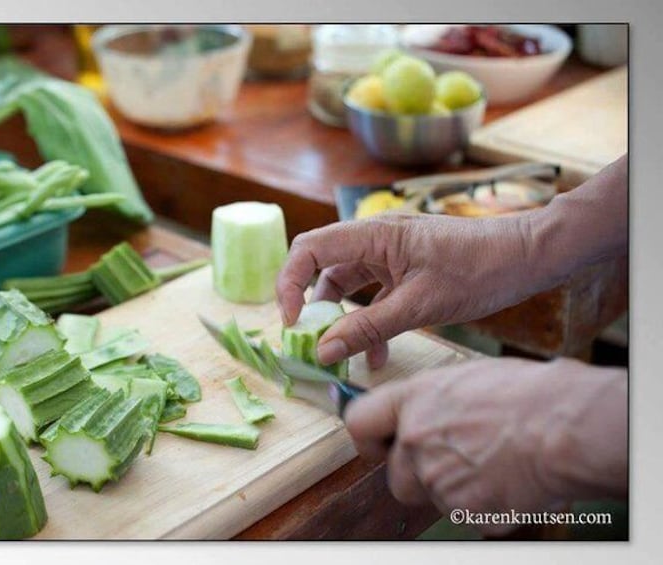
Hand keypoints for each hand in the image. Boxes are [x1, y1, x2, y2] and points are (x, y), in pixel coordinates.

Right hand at [276, 154, 627, 368]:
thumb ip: (367, 329)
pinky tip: (376, 355)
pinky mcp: (406, 269)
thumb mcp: (419, 306)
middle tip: (310, 342)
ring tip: (342, 356)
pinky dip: (370, 323)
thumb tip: (322, 351)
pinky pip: (375, 296)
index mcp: (373, 235)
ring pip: (349, 286)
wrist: (530, 256)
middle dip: (313, 306)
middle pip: (324, 269)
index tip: (293, 322)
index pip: (309, 249)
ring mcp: (391, 254)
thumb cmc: (479, 271)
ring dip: (343, 320)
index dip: (290, 283)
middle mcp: (376, 239)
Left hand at [343, 357, 626, 534]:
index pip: (359, 422)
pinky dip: (482, 506)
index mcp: (415, 400)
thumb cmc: (532, 394)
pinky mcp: (463, 511)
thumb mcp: (469, 378)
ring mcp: (438, 479)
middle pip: (395, 475)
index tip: (381, 445)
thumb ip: (434, 400)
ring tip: (492, 465)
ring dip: (452, 489)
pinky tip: (508, 482)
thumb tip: (426, 411)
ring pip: (431, 497)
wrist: (568, 429)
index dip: (369, 439)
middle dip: (418, 475)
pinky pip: (464, 515)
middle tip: (454, 461)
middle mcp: (416, 441)